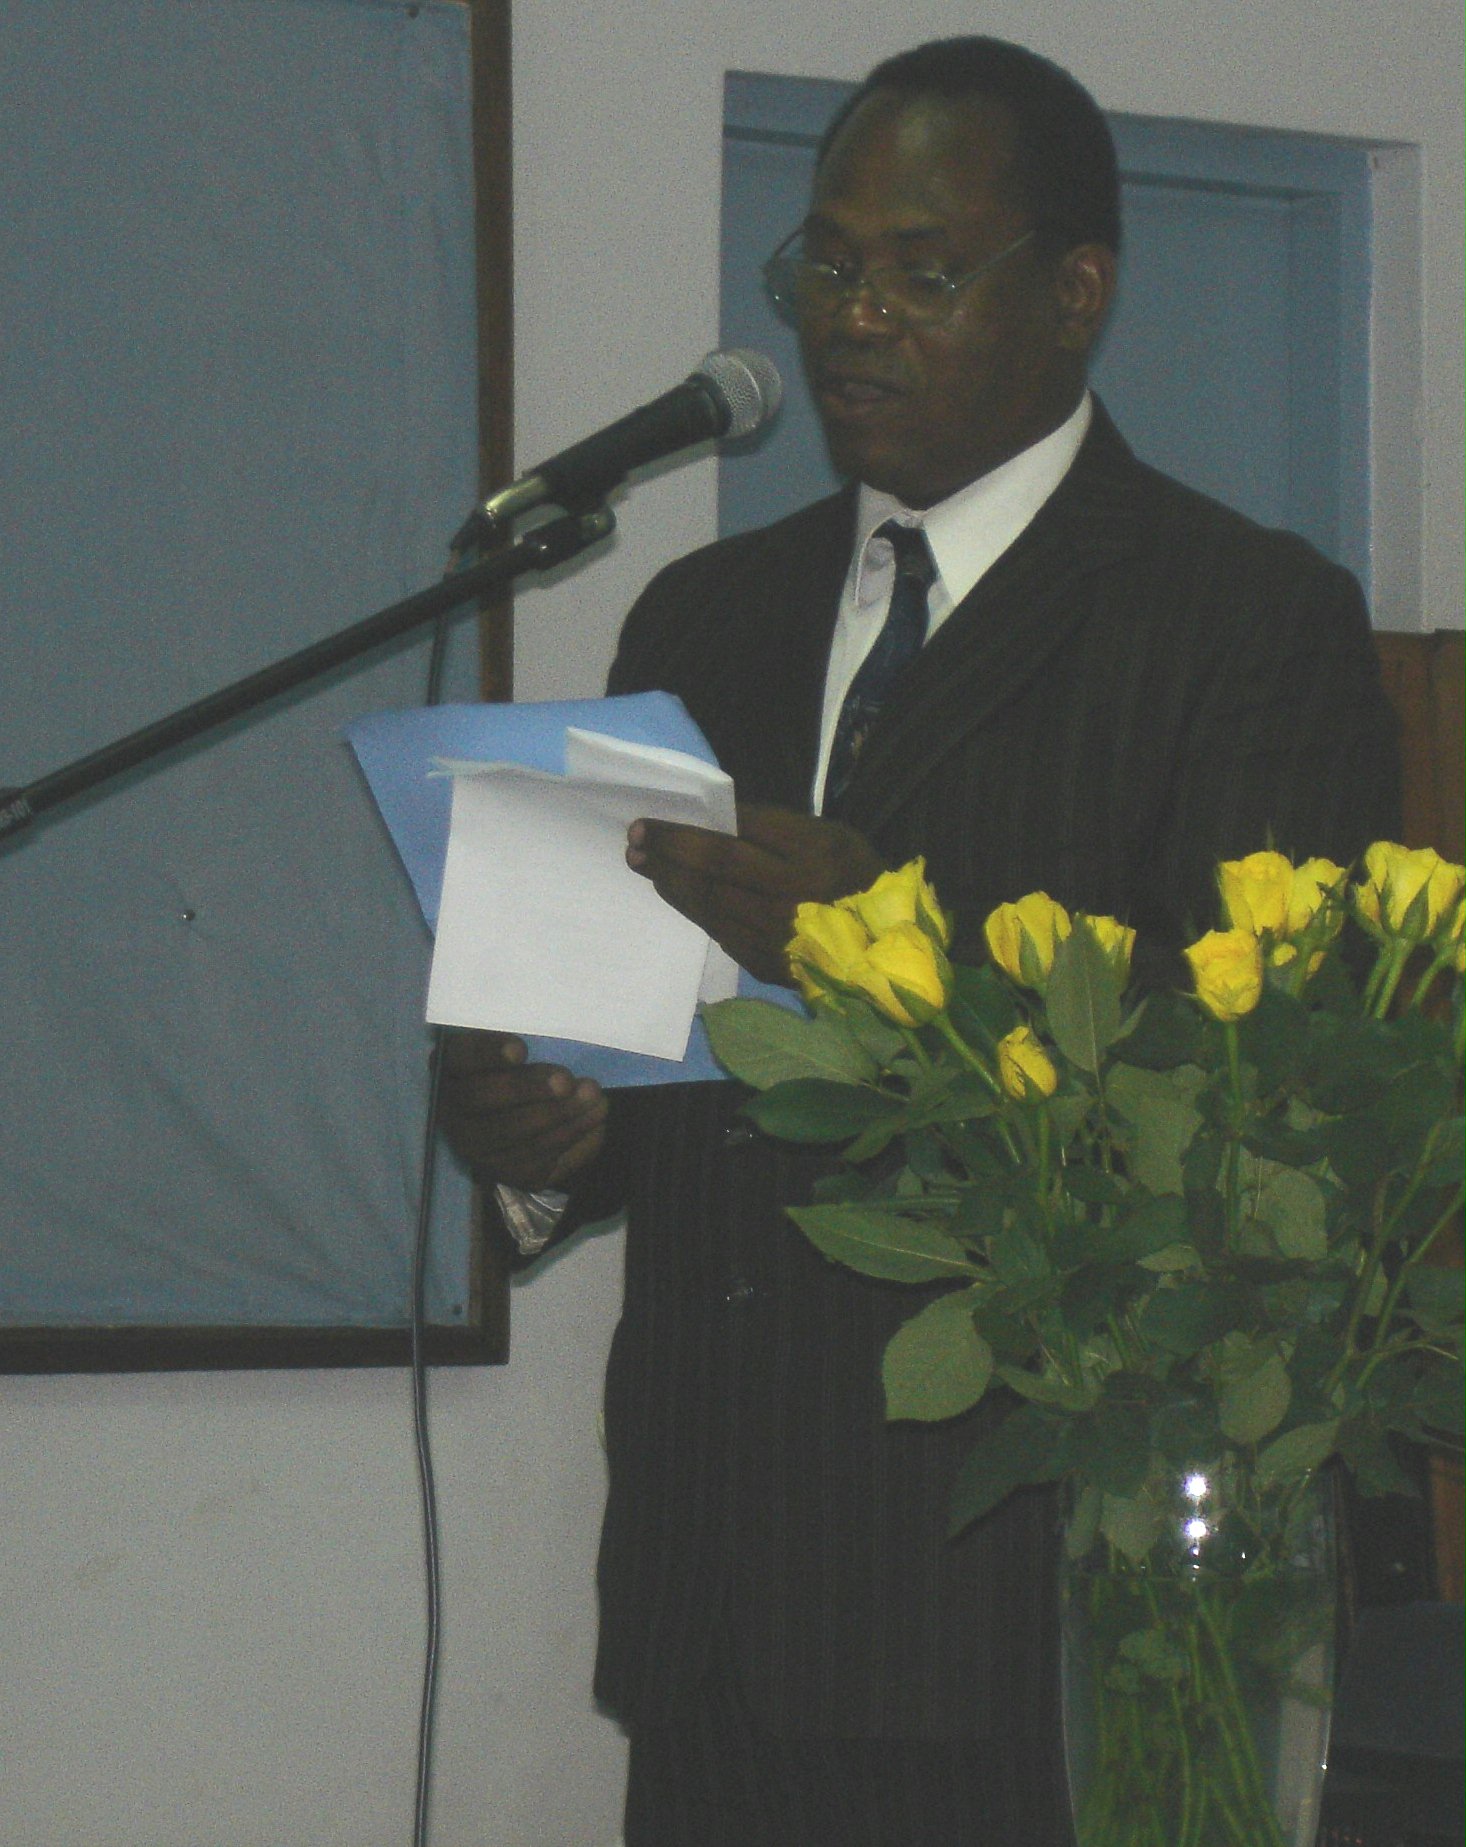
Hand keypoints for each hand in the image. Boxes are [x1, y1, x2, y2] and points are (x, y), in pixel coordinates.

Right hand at [438, 1029, 607, 1190]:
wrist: (527, 1121)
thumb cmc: (523, 1069)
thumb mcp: (516, 1048)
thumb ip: (528, 1032)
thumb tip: (557, 1017)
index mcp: (451, 1069)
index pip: (459, 1057)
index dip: (487, 1054)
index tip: (521, 1049)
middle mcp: (454, 1111)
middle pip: (481, 1099)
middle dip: (526, 1089)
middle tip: (564, 1080)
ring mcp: (479, 1148)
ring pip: (516, 1134)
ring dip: (560, 1114)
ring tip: (593, 1094)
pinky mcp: (509, 1172)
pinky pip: (541, 1157)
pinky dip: (573, 1135)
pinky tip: (596, 1116)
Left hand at [625, 803, 884, 984]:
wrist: (887, 945)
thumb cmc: (856, 875)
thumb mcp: (827, 835)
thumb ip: (772, 827)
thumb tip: (714, 820)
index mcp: (806, 863)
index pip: (726, 846)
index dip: (679, 836)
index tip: (645, 824)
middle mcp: (788, 905)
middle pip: (709, 879)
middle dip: (665, 859)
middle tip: (633, 843)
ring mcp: (775, 941)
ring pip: (708, 908)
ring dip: (671, 885)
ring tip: (648, 866)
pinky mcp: (768, 965)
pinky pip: (720, 934)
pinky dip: (696, 912)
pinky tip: (681, 894)